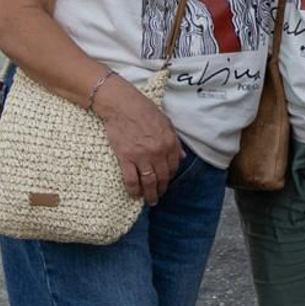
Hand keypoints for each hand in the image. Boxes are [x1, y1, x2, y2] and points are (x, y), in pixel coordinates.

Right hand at [97, 73, 182, 204]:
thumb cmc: (144, 111)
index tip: (167, 181)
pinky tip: (134, 195)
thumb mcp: (167, 123)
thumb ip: (175, 142)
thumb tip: (182, 157)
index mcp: (169, 143)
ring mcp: (142, 157)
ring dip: (150, 194)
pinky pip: (131, 180)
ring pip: (148, 182)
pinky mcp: (126, 158)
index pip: (174, 166)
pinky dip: (133, 190)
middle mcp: (158, 152)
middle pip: (162, 177)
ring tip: (150, 200)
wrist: (122, 105)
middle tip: (159, 196)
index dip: (170, 177)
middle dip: (162, 189)